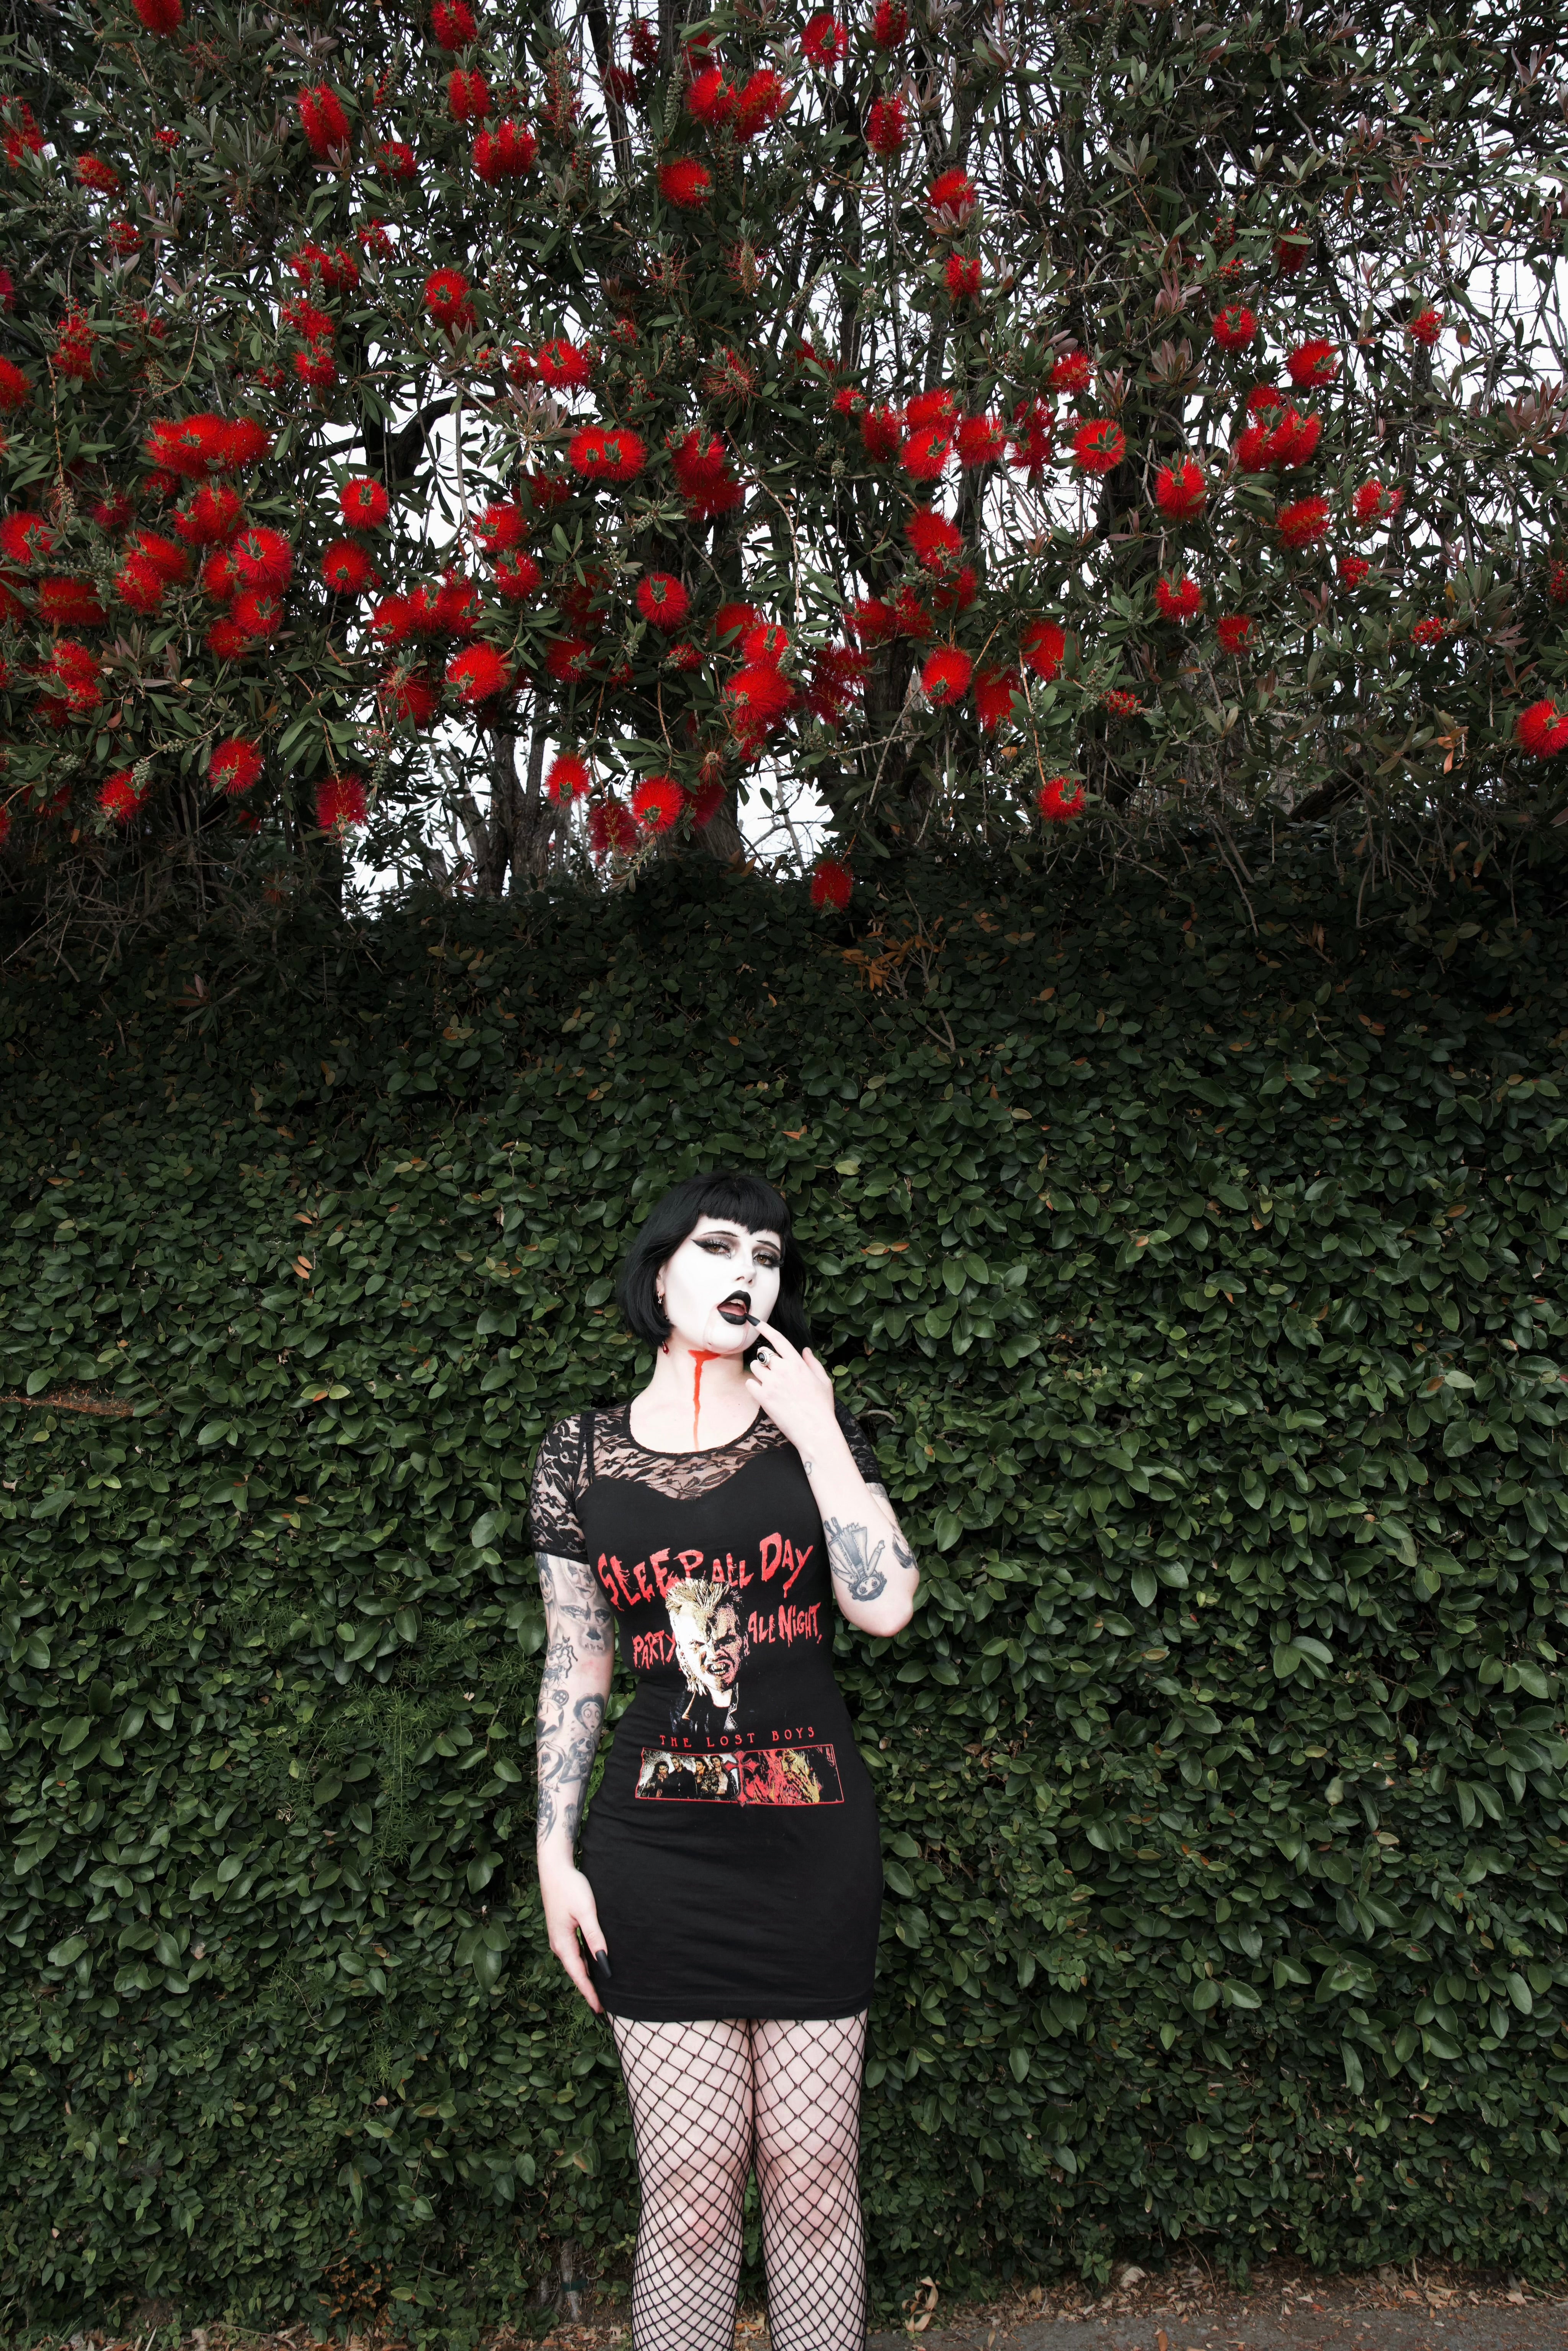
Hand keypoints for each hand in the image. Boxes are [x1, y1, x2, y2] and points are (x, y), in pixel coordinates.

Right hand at [538, 1856, 608, 2013]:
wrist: (554, 1868)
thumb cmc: (570, 1887)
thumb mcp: (586, 1911)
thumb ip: (595, 1937)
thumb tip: (605, 1964)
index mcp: (563, 1944)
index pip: (579, 1975)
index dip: (590, 1993)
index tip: (601, 2010)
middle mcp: (559, 1944)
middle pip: (576, 1973)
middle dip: (589, 1989)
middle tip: (604, 2007)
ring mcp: (559, 1938)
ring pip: (576, 1963)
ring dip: (587, 1977)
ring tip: (600, 1991)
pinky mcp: (563, 1930)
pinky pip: (575, 1953)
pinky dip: (584, 1963)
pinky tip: (593, 1966)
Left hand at [744, 1320, 838, 1454]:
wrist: (815, 1430)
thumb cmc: (822, 1407)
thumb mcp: (824, 1381)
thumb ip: (813, 1363)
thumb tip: (804, 1350)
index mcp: (797, 1364)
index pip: (778, 1339)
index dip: (765, 1328)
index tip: (755, 1322)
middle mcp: (783, 1370)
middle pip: (763, 1353)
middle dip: (765, 1358)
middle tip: (772, 1370)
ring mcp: (771, 1383)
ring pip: (754, 1367)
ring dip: (759, 1372)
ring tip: (769, 1383)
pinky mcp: (763, 1398)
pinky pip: (749, 1383)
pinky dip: (754, 1386)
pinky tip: (763, 1393)